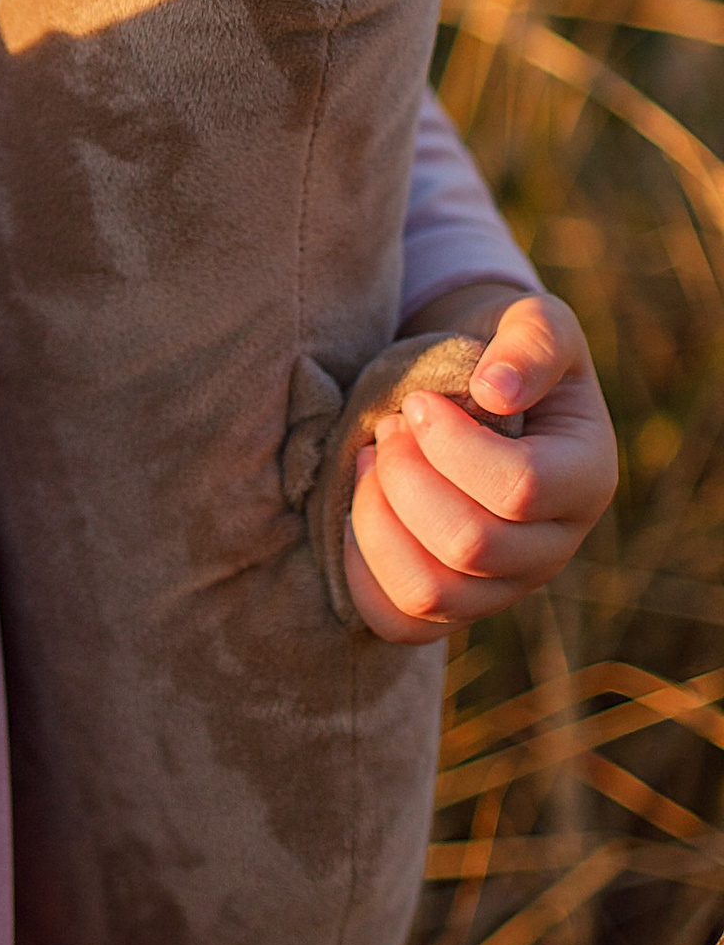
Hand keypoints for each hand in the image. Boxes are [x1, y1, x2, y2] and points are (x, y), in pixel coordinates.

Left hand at [346, 285, 617, 644]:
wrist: (476, 394)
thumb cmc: (504, 356)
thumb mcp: (533, 323)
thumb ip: (530, 341)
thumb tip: (495, 390)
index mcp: (587, 479)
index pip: (522, 488)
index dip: (452, 445)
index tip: (417, 403)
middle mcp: (552, 547)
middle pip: (472, 545)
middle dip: (408, 477)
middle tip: (388, 427)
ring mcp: (503, 587)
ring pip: (433, 592)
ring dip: (379, 517)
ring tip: (370, 461)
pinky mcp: (452, 607)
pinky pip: (399, 621)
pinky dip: (363, 567)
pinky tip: (358, 506)